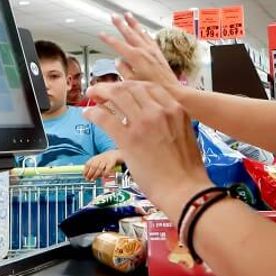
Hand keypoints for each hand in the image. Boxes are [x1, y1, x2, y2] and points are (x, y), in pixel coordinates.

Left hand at [83, 151, 123, 180]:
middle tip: (88, 179)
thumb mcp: (97, 161)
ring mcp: (105, 160)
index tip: (84, 176)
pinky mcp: (111, 162)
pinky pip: (108, 169)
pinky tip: (104, 177)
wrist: (114, 154)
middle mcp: (99, 158)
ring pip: (99, 168)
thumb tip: (87, 176)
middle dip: (90, 173)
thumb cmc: (104, 160)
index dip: (85, 170)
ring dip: (95, 175)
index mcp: (95, 158)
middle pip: (93, 166)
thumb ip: (92, 167)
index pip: (88, 163)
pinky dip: (105, 173)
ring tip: (93, 179)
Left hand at [85, 81, 211, 220]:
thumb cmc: (186, 169)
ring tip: (91, 96)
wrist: (185, 190)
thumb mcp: (184, 134)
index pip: (148, 87)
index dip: (131, 85)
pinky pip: (105, 118)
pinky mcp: (128, 139)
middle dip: (112, 86)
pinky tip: (88, 114)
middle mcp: (159, 111)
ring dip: (100, 93)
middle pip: (130, 87)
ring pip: (117, 96)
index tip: (122, 89)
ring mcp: (143, 123)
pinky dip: (94, 113)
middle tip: (100, 90)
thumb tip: (155, 121)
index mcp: (175, 108)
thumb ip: (170, 122)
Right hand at [100, 13, 177, 86]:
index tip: (101, 34)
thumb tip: (118, 62)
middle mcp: (144, 50)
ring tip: (128, 15)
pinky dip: (145, 32)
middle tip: (114, 16)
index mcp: (135, 57)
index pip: (118, 45)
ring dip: (133, 23)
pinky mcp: (159, 53)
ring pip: (141, 32)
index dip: (108, 39)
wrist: (172, 92)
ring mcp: (153, 51)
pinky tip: (143, 30)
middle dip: (120, 24)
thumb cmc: (152, 90)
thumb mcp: (132, 83)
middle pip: (130, 34)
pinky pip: (150, 38)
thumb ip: (123, 70)